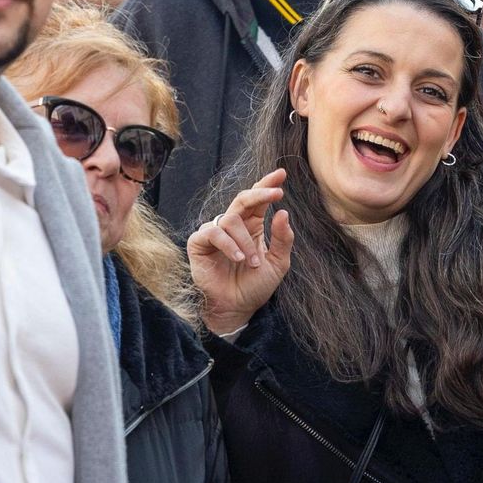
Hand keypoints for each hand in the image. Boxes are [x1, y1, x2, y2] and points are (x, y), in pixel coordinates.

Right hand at [187, 169, 294, 335]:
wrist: (236, 308)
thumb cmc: (255, 286)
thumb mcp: (278, 264)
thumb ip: (283, 239)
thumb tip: (283, 212)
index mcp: (252, 226)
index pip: (258, 200)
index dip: (267, 184)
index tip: (281, 173)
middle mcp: (234, 226)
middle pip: (243, 199)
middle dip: (260, 193)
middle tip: (276, 193)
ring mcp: (216, 233)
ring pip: (231, 219)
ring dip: (245, 241)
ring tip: (252, 262)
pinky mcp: (199, 243)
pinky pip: (213, 232)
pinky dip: (228, 244)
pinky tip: (237, 258)